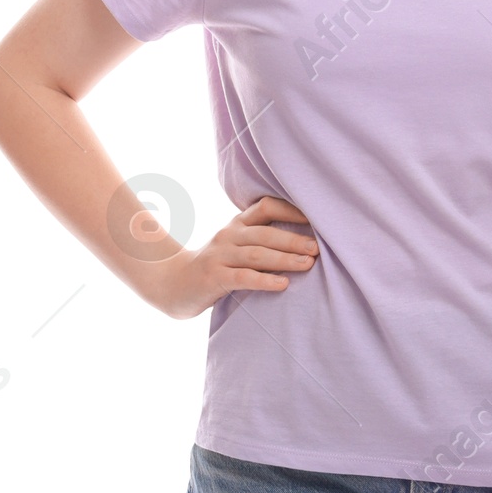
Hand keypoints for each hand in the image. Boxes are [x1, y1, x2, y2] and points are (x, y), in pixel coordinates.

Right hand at [135, 196, 318, 318]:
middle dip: (295, 239)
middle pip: (266, 233)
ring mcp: (220, 256)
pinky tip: (283, 284)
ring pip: (257, 254)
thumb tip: (306, 241)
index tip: (317, 218)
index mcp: (237, 225)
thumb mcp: (235, 247)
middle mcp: (228, 236)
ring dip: (285, 258)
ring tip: (308, 264)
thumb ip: (260, 241)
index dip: (292, 210)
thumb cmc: (215, 267)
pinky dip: (265, 280)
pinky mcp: (214, 278)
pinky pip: (243, 277)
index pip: (266, 207)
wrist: (172, 285)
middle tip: (319, 247)